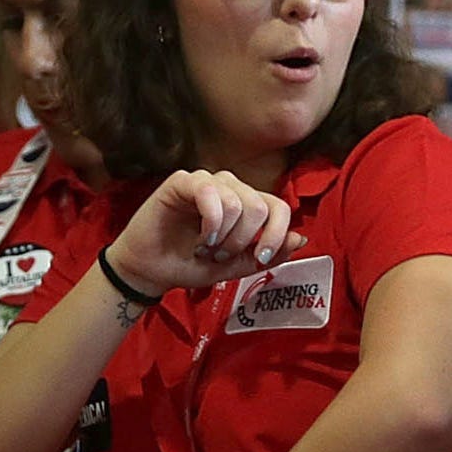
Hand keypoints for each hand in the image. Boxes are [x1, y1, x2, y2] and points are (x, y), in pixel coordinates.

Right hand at [107, 170, 305, 297]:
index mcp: (247, 204)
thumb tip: (300, 239)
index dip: (276, 234)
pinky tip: (200, 237)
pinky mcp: (182, 181)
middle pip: (260, 207)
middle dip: (243, 241)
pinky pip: (210, 193)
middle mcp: (231, 188)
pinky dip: (210, 223)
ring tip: (206, 247)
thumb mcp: (236, 266)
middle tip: (219, 255)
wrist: (152, 270)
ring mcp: (207, 182)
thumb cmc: (191, 264)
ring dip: (223, 236)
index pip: (279, 207)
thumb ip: (268, 254)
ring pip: (238, 202)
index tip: (261, 257)